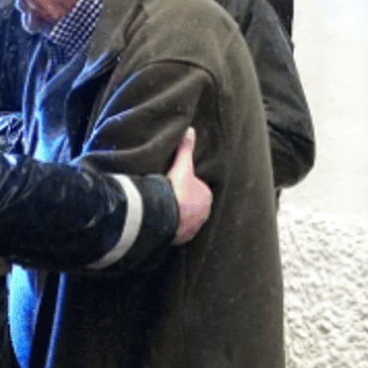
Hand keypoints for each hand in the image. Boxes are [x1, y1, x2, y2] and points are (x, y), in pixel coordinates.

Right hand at [167, 127, 210, 244]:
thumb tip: (190, 129)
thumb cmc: (175, 190)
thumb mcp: (181, 166)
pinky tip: (161, 222)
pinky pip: (177, 232)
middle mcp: (204, 214)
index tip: (174, 187)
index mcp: (207, 196)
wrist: (164, 214)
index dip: (185, 188)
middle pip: (192, 206)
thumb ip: (185, 148)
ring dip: (177, 216)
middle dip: (182, 204)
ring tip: (163, 211)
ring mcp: (193, 228)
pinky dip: (171, 228)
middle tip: (167, 198)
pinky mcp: (182, 238)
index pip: (197, 190)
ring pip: (185, 220)